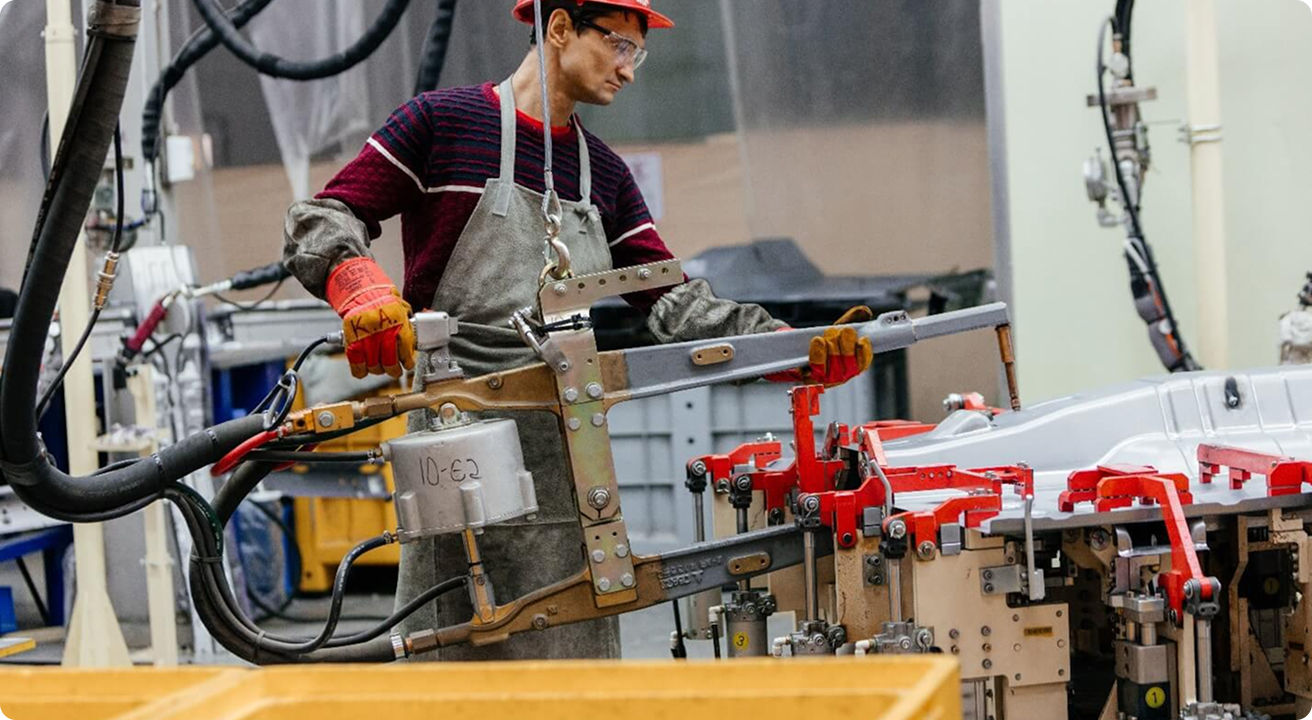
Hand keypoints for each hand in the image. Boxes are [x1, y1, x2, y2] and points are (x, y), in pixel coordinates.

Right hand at [326, 258, 415, 378]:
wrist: (363, 294)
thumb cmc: (384, 303)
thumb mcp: (403, 311)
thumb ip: (410, 326)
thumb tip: (425, 336)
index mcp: (398, 324)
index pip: (405, 352)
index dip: (407, 362)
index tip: (407, 364)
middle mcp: (383, 332)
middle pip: (389, 362)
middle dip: (394, 370)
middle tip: (395, 371)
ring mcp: (366, 338)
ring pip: (374, 366)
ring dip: (378, 370)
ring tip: (381, 367)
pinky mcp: (352, 341)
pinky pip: (357, 364)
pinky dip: (360, 370)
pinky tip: (365, 369)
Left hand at [768, 306, 873, 386]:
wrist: (797, 355)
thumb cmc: (823, 345)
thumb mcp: (837, 329)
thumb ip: (852, 320)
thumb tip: (864, 311)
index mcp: (852, 366)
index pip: (863, 363)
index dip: (864, 352)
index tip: (862, 339)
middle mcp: (842, 376)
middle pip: (849, 363)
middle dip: (845, 343)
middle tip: (838, 331)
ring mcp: (826, 380)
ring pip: (834, 366)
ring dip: (831, 346)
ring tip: (826, 335)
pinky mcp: (811, 379)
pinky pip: (817, 368)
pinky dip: (818, 352)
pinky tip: (818, 341)